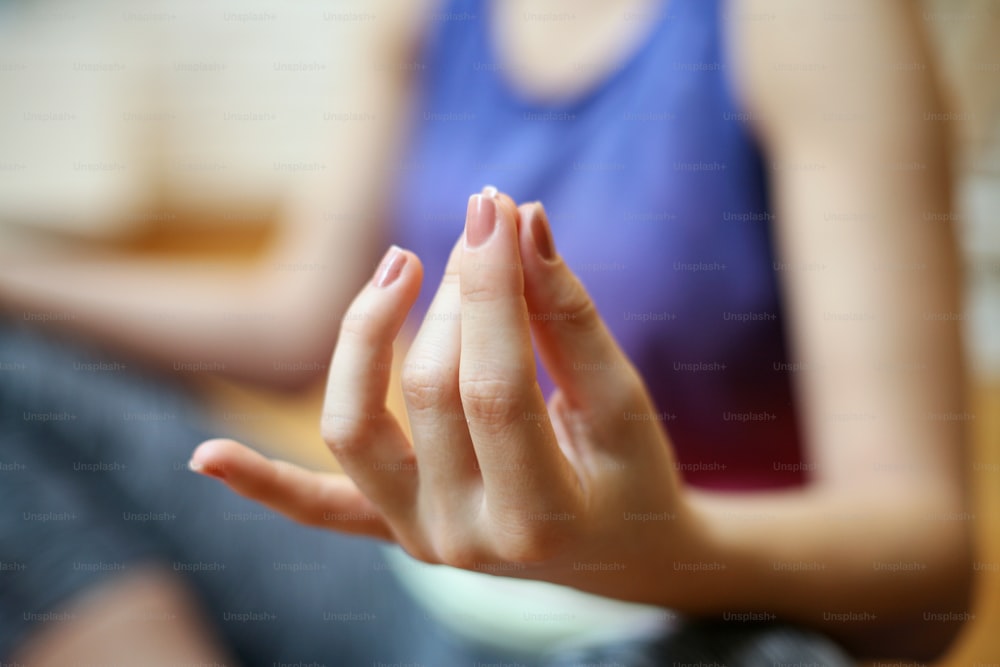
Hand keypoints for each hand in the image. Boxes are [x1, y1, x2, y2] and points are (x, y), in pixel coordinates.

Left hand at [190, 188, 700, 603]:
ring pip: (356, 427)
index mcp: (538, 518)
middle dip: (455, 294)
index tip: (498, 208)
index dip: (491, 288)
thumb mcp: (622, 402)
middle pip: (429, 391)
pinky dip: (265, 483)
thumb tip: (524, 222)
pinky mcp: (392, 529)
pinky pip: (320, 509)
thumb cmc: (633, 474)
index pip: (493, 383)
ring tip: (402, 266)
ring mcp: (417, 539)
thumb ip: (571, 318)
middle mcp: (462, 541)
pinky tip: (205, 457)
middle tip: (484, 226)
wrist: (620, 552)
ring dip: (368, 336)